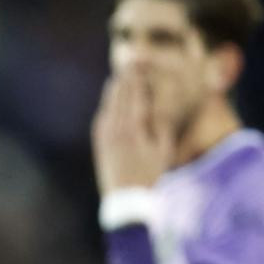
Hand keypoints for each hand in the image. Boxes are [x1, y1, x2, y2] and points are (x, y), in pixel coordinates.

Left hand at [91, 72, 172, 194]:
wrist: (127, 202)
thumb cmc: (151, 177)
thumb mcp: (163, 151)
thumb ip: (161, 125)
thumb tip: (159, 105)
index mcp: (133, 129)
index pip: (134, 95)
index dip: (138, 78)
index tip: (141, 63)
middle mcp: (115, 129)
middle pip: (119, 97)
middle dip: (125, 78)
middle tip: (131, 62)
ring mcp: (105, 137)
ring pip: (108, 106)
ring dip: (114, 90)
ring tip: (120, 76)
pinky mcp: (99, 145)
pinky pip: (101, 119)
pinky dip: (107, 106)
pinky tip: (110, 102)